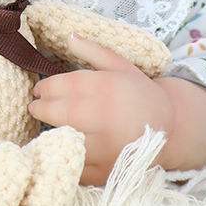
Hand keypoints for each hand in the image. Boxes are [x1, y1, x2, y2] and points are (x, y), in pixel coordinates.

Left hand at [28, 33, 205, 183]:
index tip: (38, 90)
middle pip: (62, 112)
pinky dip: (66, 156)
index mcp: (107, 89)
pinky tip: (60, 146)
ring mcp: (106, 147)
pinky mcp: (106, 170)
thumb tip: (68, 35)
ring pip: (67, 139)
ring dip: (51, 131)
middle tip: (35, 106)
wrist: (170, 128)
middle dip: (42, 108)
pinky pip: (77, 165)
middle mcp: (105, 118)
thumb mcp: (120, 66)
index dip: (47, 87)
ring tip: (45, 125)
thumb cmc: (140, 94)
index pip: (66, 85)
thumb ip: (93, 51)